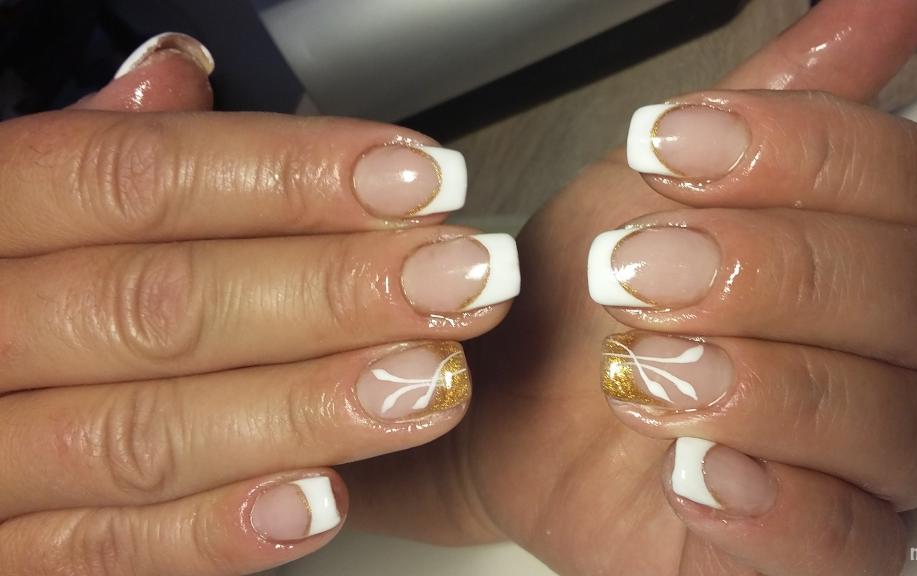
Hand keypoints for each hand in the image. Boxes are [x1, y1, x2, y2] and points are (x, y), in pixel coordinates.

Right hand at [0, 34, 519, 574]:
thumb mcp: (14, 206)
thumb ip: (100, 156)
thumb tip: (179, 75)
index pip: (135, 181)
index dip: (290, 176)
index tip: (418, 180)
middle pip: (160, 305)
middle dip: (330, 290)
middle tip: (458, 278)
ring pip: (144, 433)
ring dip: (304, 407)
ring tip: (426, 379)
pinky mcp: (8, 551)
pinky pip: (107, 554)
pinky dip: (219, 530)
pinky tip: (324, 498)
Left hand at [343, 1, 916, 573]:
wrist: (511, 410)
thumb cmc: (587, 299)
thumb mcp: (654, 184)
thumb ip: (769, 102)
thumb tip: (876, 5)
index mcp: (866, 243)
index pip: (911, 181)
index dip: (801, 153)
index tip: (672, 150)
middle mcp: (887, 350)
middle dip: (776, 272)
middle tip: (639, 267)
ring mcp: (860, 456)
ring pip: (904, 426)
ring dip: (770, 385)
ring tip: (648, 366)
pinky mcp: (815, 548)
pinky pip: (855, 547)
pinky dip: (783, 508)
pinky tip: (700, 472)